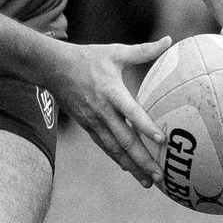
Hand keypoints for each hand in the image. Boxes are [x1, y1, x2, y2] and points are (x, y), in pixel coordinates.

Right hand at [48, 37, 171, 187]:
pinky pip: (105, 146)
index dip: (146, 126)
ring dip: (132, 166)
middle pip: (125, 140)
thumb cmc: (88, 58)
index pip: (132, 112)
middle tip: (160, 176)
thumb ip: (144, 50)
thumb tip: (169, 40)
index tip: (162, 140)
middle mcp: (103, 111)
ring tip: (148, 182)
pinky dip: (118, 159)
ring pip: (115, 149)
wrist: (53, 68)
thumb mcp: (115, 51)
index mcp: (111, 92)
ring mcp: (94, 122)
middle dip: (143, 160)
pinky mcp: (88, 126)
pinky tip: (129, 169)